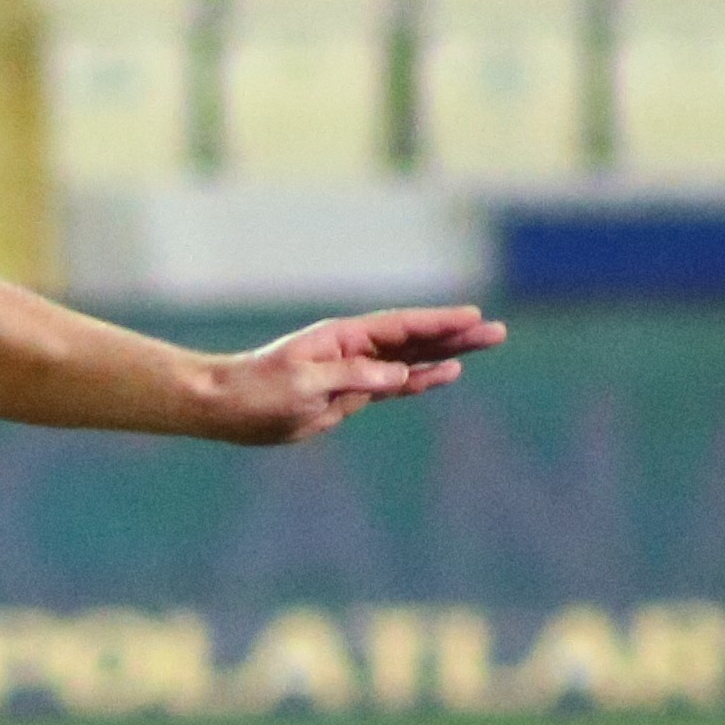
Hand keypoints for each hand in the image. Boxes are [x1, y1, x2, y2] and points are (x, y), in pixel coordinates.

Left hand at [187, 306, 508, 445]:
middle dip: (456, 335)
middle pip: (415, 339)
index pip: (401, 327)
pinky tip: (445, 374)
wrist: (228, 407)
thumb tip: (400, 375)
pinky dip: (420, 380)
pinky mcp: (349, 395)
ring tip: (483, 346)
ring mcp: (354, 371)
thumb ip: (354, 376)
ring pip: (410, 360)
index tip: (472, 317)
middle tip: (496, 331)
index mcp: (343, 337)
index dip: (439, 323)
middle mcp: (354, 349)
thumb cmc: (258, 389)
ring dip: (446, 355)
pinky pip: (393, 385)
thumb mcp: (304, 382)